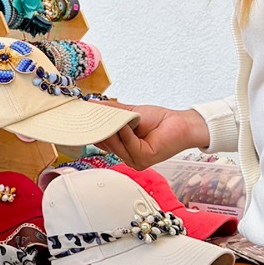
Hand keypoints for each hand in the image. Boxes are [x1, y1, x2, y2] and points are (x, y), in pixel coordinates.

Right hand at [93, 102, 209, 169]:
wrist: (180, 123)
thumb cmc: (159, 120)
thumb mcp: (129, 113)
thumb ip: (111, 111)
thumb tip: (92, 104)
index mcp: (122, 147)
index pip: (100, 140)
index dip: (92, 128)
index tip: (83, 116)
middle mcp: (127, 156)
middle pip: (105, 143)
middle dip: (101, 126)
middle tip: (95, 112)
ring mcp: (134, 160)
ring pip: (114, 144)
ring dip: (115, 128)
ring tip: (117, 115)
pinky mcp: (143, 159)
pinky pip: (128, 144)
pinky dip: (127, 132)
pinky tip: (129, 123)